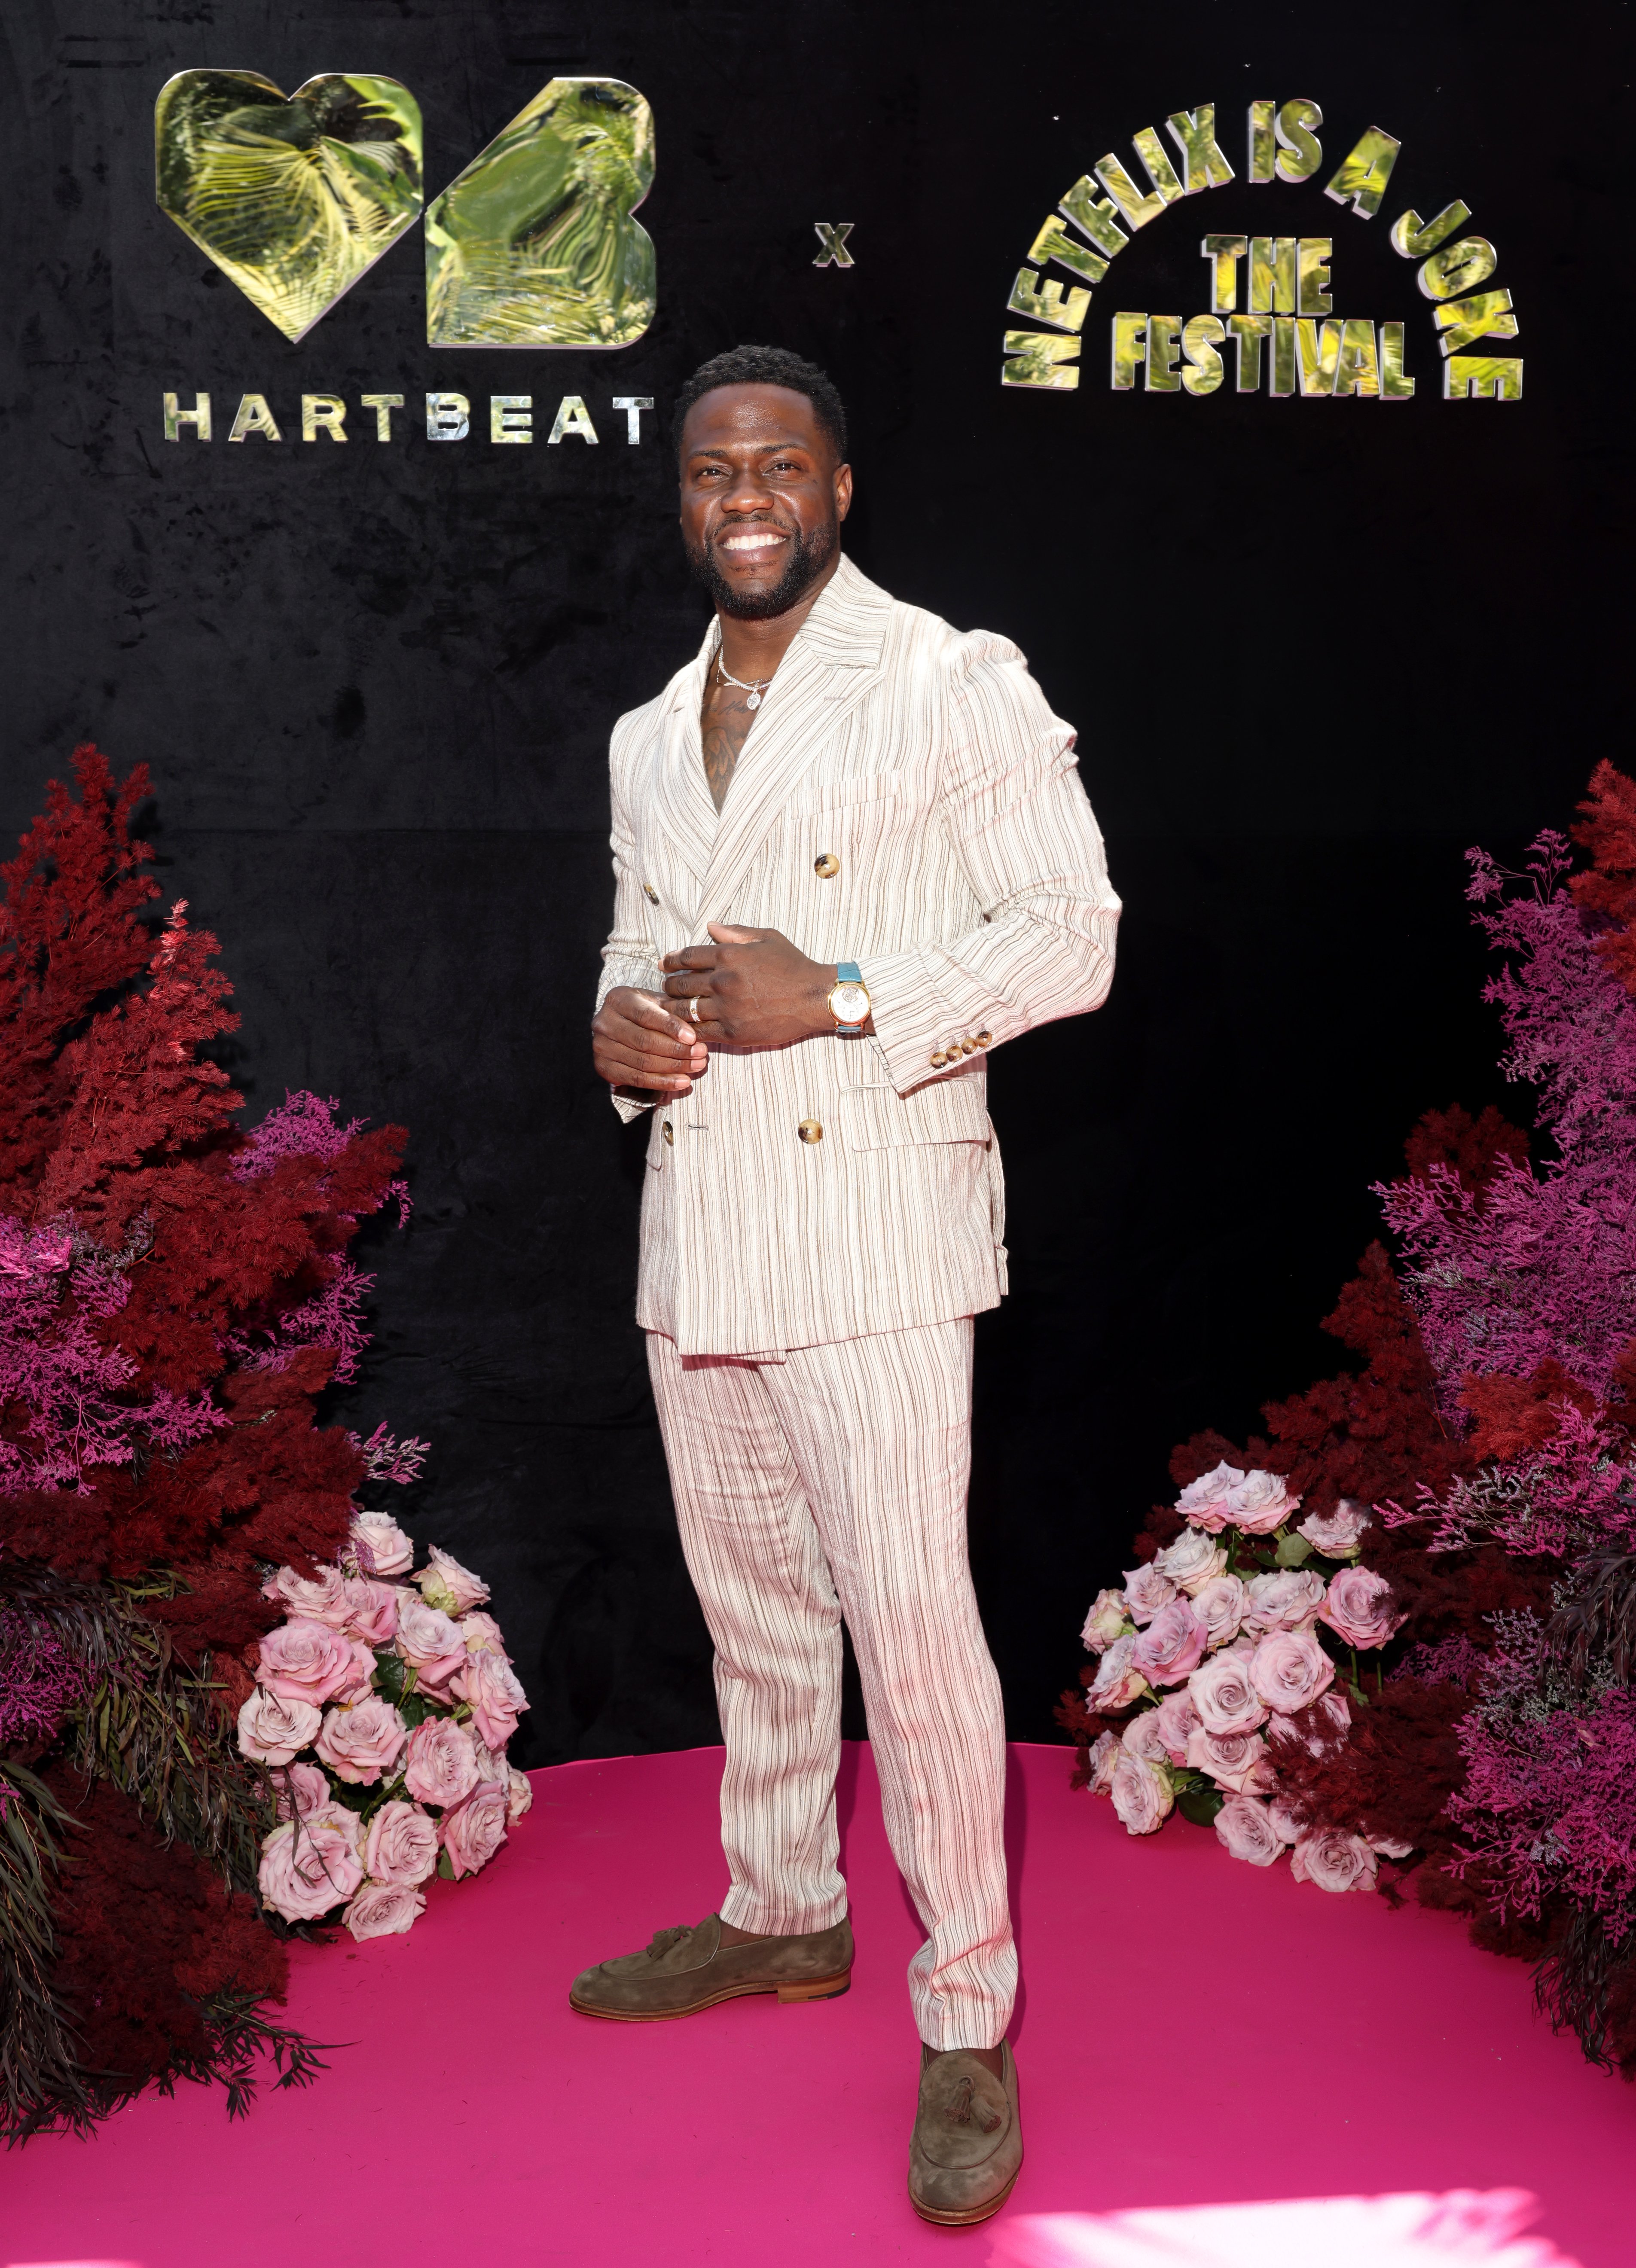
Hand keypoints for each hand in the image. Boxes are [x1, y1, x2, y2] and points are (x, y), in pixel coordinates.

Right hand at [592, 987, 708, 1092]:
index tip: (692, 1037)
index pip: (646, 1015)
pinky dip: (662, 1083)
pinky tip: (682, 1082)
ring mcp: (601, 1047)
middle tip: (701, 1054)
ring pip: (643, 1063)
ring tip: (697, 1066)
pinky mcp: (603, 1067)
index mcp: (618, 1000)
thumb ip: (674, 1011)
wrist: (619, 1024)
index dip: (671, 1027)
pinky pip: (637, 1079)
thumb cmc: (645, 1010)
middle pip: (644, 1041)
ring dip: (674, 1068)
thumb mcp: (657, 1002)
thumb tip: (697, 1029)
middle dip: (677, 1050)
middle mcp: (604, 1022)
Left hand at [662, 924, 838, 1048]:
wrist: (815, 998)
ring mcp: (727, 1009)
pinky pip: (700, 1032)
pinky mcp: (733, 1033)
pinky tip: (686, 1027)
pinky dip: (689, 1030)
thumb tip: (710, 926)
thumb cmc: (793, 966)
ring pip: (685, 1010)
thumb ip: (735, 933)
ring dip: (674, 1009)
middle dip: (669, 985)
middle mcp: (723, 982)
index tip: (664, 964)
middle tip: (666, 987)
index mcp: (728, 956)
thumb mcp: (767, 938)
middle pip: (680, 984)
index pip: (686, 957)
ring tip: (670, 1008)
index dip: (671, 960)